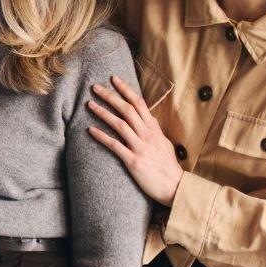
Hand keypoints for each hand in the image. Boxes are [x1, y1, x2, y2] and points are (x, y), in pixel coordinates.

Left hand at [86, 75, 183, 206]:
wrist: (176, 187)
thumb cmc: (169, 167)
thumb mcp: (164, 144)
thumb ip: (154, 132)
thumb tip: (147, 121)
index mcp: (154, 129)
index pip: (139, 104)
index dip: (126, 90)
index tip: (114, 79)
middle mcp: (147, 135)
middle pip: (127, 110)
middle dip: (110, 96)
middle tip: (94, 87)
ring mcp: (140, 147)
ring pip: (119, 124)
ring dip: (103, 113)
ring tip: (89, 104)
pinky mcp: (133, 161)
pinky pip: (115, 145)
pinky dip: (101, 136)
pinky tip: (90, 130)